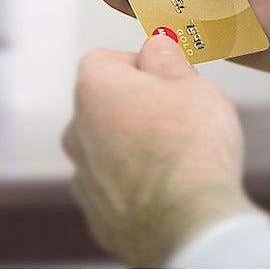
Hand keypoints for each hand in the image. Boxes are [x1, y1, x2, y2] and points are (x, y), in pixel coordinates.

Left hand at [64, 33, 253, 267]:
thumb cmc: (191, 149)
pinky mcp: (98, 215)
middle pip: (106, 106)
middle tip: (181, 118)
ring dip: (134, 148)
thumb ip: (167, 58)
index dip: (141, 64)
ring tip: (178, 159)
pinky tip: (169, 191)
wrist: (190, 224)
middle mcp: (78, 132)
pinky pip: (116, 189)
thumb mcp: (192, 84)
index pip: (106, 59)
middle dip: (138, 108)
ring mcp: (84, 177)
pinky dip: (136, 187)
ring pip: (109, 150)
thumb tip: (156, 44)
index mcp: (94, 90)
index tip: (169, 76)